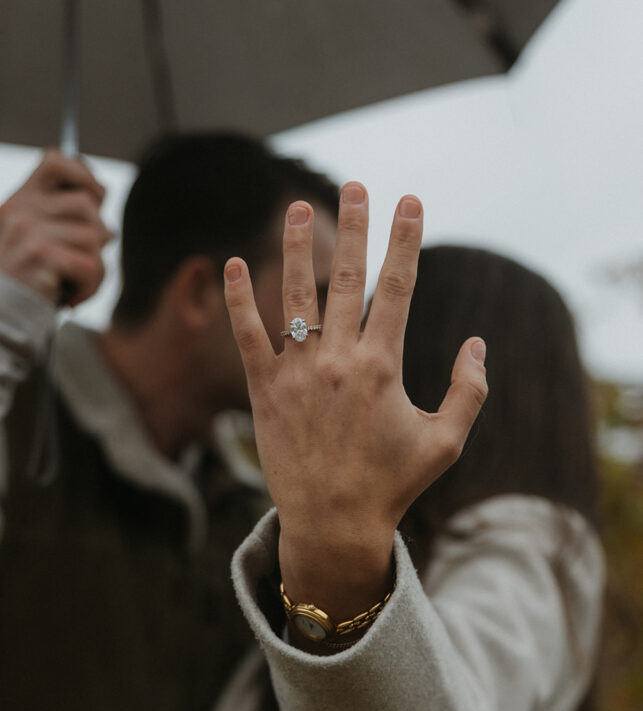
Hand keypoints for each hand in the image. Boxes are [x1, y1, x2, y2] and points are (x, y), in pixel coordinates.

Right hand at [0, 149, 111, 306]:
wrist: (1, 319)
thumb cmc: (30, 281)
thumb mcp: (41, 240)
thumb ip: (65, 214)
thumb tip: (103, 193)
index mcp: (19, 201)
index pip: (54, 160)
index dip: (83, 174)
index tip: (97, 197)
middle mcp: (20, 211)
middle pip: (86, 203)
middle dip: (98, 236)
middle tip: (84, 263)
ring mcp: (27, 231)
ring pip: (95, 237)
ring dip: (97, 268)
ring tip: (76, 284)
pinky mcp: (39, 255)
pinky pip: (91, 264)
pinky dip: (91, 287)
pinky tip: (72, 298)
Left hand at [224, 183, 486, 624]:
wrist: (332, 525)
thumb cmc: (393, 483)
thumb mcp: (446, 441)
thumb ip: (469, 390)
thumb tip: (477, 342)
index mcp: (382, 366)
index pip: (397, 288)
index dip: (405, 241)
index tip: (411, 202)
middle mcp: (337, 360)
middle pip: (346, 278)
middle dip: (355, 227)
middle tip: (356, 185)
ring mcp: (297, 372)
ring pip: (294, 296)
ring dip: (297, 248)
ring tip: (298, 207)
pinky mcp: (263, 388)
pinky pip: (246, 335)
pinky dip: (237, 299)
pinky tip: (232, 262)